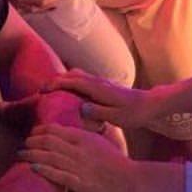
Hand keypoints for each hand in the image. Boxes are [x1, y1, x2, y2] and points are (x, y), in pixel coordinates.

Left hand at [20, 123, 132, 191]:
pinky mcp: (82, 184)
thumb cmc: (116, 163)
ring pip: (50, 156)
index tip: (31, 133)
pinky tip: (33, 167)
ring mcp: (81, 166)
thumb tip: (70, 134)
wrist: (132, 181)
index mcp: (85, 137)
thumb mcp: (101, 142)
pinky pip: (59, 175)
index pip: (56, 129)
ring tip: (20, 155)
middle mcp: (81, 149)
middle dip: (32, 141)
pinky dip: (44, 169)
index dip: (40, 130)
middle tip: (22, 144)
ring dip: (32, 154)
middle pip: (49, 141)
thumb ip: (85, 137)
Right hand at [46, 68, 160, 129]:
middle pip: (72, 74)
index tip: (43, 90)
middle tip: (41, 91)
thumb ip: (98, 112)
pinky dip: (71, 82)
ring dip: (63, 80)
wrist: (150, 104)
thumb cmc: (134, 113)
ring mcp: (101, 82)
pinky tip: (69, 94)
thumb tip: (80, 107)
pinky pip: (83, 80)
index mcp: (98, 88)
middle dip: (56, 80)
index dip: (56, 84)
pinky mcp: (103, 86)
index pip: (73, 81)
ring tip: (51, 92)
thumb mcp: (116, 116)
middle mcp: (98, 82)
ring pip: (78, 75)